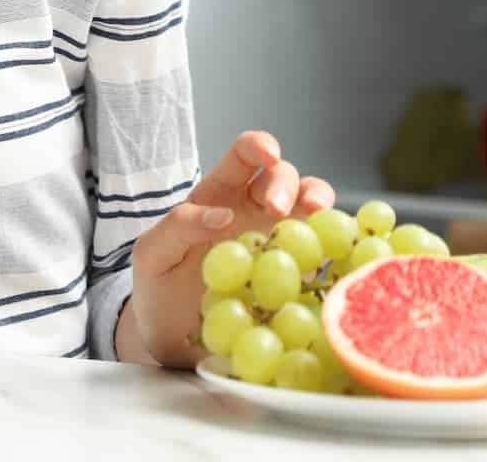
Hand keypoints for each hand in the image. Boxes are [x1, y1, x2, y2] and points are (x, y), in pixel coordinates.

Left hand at [123, 130, 334, 368]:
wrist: (173, 339)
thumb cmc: (159, 286)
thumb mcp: (151, 255)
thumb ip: (177, 228)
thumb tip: (221, 215)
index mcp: (220, 194)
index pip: (243, 157)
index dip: (258, 147)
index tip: (265, 153)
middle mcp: (255, 210)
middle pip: (284, 177)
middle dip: (285, 184)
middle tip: (275, 208)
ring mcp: (280, 241)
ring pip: (312, 206)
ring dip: (319, 202)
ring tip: (315, 214)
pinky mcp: (296, 275)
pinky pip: (323, 253)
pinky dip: (335, 246)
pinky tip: (334, 250)